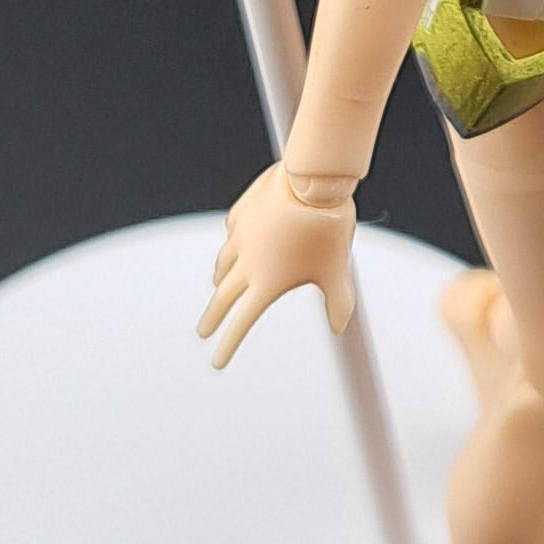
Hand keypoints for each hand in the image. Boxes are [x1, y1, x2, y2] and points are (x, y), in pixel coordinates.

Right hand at [198, 164, 356, 368]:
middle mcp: (247, 263)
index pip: (242, 323)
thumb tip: (339, 327)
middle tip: (204, 331)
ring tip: (218, 288)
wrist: (312, 181)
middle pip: (222, 298)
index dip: (229, 345)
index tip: (217, 361)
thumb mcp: (337, 270)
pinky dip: (232, 244)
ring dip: (220, 281)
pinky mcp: (241, 213)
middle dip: (212, 318)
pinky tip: (235, 244)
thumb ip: (339, 302)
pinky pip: (232, 233)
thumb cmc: (327, 227)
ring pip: (223, 264)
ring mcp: (241, 236)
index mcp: (267, 282)